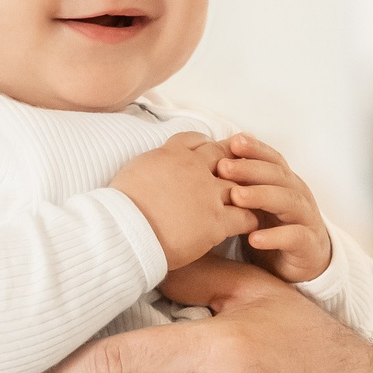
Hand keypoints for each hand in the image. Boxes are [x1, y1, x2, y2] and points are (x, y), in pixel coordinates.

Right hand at [110, 133, 256, 268]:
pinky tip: (250, 224)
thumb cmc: (120, 206)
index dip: (208, 146)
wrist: (123, 231)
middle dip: (235, 163)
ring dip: (247, 191)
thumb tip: (156, 166)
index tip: (214, 153)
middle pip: (224, 158)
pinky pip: (245, 216)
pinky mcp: (216, 221)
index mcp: (172, 155)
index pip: (197, 141)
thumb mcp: (134, 170)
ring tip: (252, 198)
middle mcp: (194, 169)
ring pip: (239, 185)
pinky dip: (250, 218)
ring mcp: (208, 194)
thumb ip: (153, 163)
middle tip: (244, 170)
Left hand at [217, 133, 332, 283]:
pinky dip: (275, 237)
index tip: (232, 141)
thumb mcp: (253, 203)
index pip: (271, 159)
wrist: (301, 262)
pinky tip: (253, 238)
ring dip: (261, 196)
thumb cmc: (270, 226)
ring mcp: (305, 219)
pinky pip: (295, 237)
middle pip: (277, 175)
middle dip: (250, 169)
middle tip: (223, 167)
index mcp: (284, 181)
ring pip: (288, 201)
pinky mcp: (309, 245)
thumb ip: (238, 183)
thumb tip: (203, 163)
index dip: (254, 149)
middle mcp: (297, 194)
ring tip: (236, 197)